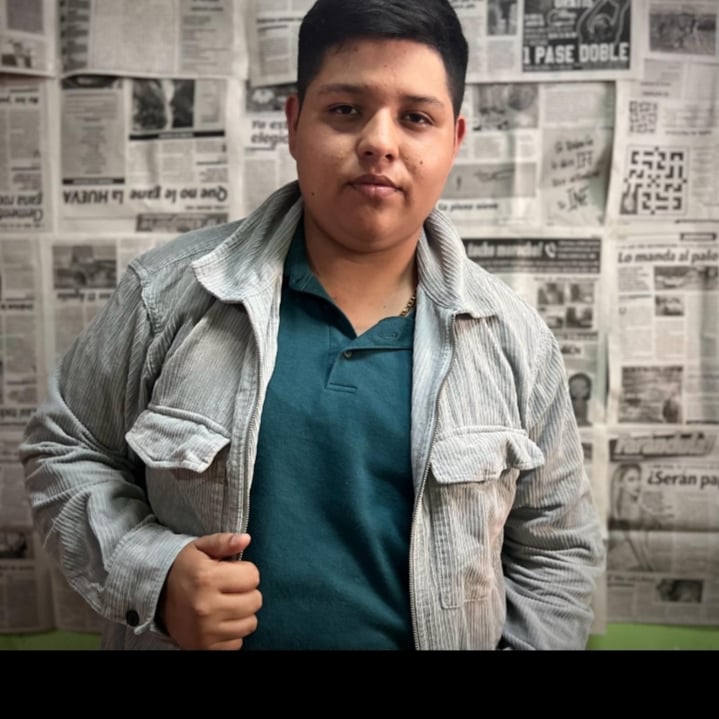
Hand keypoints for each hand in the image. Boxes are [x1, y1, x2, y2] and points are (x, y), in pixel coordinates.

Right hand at [158, 532, 261, 649]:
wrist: (158, 599)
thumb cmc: (185, 570)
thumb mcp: (200, 548)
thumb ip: (224, 541)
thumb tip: (246, 539)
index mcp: (207, 579)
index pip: (253, 576)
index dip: (246, 571)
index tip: (233, 572)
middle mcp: (206, 607)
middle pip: (255, 601)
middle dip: (247, 592)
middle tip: (230, 589)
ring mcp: (206, 631)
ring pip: (250, 623)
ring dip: (243, 614)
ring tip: (226, 605)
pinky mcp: (205, 648)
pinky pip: (238, 643)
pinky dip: (233, 633)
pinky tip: (221, 622)